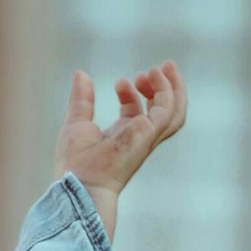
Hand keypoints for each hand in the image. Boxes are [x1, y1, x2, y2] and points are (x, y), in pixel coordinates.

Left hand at [54, 60, 185, 237]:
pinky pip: (167, 108)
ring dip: (173, 87)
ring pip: (175, 110)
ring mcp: (146, 136)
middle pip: (164, 112)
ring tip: (162, 67)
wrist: (80, 183)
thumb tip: (79, 74)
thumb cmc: (75, 163)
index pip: (135, 113)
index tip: (120, 82)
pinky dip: (165, 90)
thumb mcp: (76, 122)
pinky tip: (151, 76)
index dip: (131, 94)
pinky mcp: (149, 133)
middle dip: (164, 88)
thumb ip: (81, 99)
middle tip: (157, 68)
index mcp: (122, 137)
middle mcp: (138, 138)